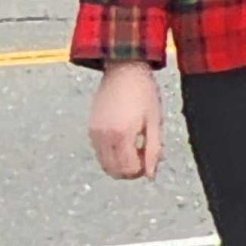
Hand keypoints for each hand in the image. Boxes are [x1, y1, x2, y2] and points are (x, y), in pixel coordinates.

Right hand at [88, 61, 162, 179]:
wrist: (122, 70)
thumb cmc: (143, 93)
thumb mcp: (154, 122)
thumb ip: (153, 150)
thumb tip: (150, 175)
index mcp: (122, 134)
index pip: (128, 169)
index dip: (141, 171)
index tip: (150, 158)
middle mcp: (103, 136)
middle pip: (113, 170)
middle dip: (130, 170)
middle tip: (143, 157)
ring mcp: (94, 132)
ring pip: (104, 163)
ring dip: (119, 163)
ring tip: (134, 148)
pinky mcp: (90, 128)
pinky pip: (99, 152)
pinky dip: (111, 154)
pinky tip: (124, 140)